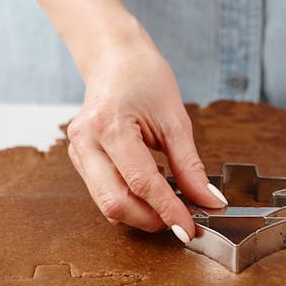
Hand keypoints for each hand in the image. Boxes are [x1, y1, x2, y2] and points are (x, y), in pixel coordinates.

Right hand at [66, 20, 226, 237]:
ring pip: (106, 204)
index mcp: (109, 125)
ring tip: (167, 197)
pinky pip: (103, 193)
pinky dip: (130, 199)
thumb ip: (190, 166)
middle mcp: (85, 141)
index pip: (141, 183)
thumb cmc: (144, 77)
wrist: (114, 58)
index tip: (190, 227)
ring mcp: (76, 151)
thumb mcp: (175, 119)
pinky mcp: (78, 159)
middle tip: (182, 219)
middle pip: (115, 203)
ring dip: (140, 212)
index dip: (168, 210)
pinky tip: (149, 184)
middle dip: (151, 219)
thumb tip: (208, 201)